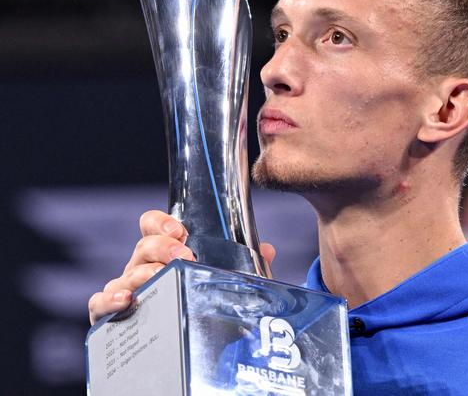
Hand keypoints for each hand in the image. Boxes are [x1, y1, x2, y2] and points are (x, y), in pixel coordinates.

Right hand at [88, 210, 275, 324]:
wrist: (184, 345)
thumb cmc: (198, 303)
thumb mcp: (221, 282)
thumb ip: (242, 265)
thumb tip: (267, 249)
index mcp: (164, 252)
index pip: (152, 225)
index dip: (161, 222)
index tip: (181, 229)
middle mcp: (142, 266)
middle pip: (143, 247)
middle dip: (163, 247)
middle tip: (185, 257)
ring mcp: (127, 289)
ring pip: (126, 274)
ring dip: (143, 273)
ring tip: (159, 278)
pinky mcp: (111, 314)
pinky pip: (100, 304)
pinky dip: (108, 300)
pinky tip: (125, 301)